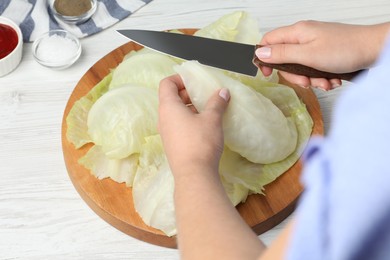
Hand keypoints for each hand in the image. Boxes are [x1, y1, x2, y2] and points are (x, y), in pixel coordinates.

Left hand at [158, 75, 229, 177]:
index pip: (166, 84)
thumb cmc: (200, 142)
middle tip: (205, 95)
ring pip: (175, 112)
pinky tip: (204, 126)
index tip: (195, 81)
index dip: (179, 78)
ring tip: (207, 110)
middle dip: (188, 93)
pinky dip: (188, 120)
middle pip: (171, 97)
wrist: (194, 175)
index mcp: (168, 107)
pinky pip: (177, 125)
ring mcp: (166, 133)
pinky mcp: (172, 144)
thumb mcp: (212, 119)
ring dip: (190, 107)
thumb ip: (217, 103)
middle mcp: (163, 118)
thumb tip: (223, 92)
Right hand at [256, 21, 389, 89]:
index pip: (269, 41)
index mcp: (297, 32)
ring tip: (324, 82)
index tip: (268, 74)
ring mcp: (315, 45)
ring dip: (310, 79)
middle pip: (285, 58)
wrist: (374, 49)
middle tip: (306, 82)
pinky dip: (320, 77)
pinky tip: (331, 80)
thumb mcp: (308, 55)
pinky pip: (314, 68)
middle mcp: (304, 37)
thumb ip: (282, 54)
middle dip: (295, 75)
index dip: (264, 58)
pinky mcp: (325, 53)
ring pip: (300, 66)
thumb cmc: (344, 49)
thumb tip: (259, 53)